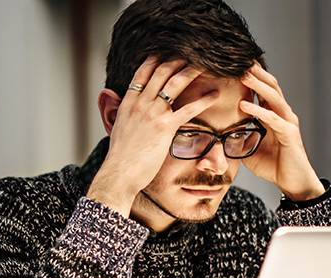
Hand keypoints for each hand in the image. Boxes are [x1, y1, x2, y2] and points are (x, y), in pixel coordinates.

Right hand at [88, 57, 219, 215]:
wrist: (118, 173)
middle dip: (177, 59)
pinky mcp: (165, 128)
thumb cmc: (120, 158)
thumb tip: (121, 111)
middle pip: (160, 73)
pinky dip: (203, 101)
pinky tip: (214, 96)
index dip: (154, 60)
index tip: (165, 52)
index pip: (141, 74)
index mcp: (127, 104)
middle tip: (191, 52)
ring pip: (174, 84)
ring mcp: (152, 114)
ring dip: (191, 71)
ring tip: (205, 64)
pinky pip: (188, 110)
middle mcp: (140, 104)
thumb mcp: (117, 130)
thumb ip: (121, 116)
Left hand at [238, 63, 324, 200]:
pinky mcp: (290, 134)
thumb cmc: (273, 164)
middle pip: (270, 86)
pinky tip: (244, 104)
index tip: (234, 64)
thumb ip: (237, 136)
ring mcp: (287, 122)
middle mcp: (282, 114)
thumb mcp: (248, 147)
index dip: (251, 76)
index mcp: (273, 114)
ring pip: (274, 97)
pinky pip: (273, 119)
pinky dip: (258, 110)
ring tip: (243, 74)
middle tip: (239, 59)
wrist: (293, 182)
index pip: (262, 89)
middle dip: (255, 72)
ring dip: (257, 85)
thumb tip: (215, 132)